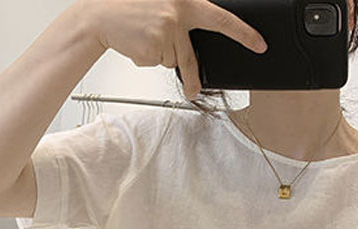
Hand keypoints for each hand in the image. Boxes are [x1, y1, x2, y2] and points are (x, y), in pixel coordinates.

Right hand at [77, 0, 267, 99]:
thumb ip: (182, 15)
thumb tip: (194, 41)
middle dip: (191, 79)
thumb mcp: (161, 3)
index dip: (243, 33)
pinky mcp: (152, 50)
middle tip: (194, 91)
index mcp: (185, 2)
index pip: (222, 20)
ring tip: (143, 37)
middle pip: (191, 58)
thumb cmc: (129, 6)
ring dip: (159, 54)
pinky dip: (147, 58)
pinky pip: (157, 64)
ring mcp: (165, 34)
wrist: (98, 15)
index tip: (259, 44)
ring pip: (172, 60)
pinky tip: (136, 42)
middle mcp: (178, 17)